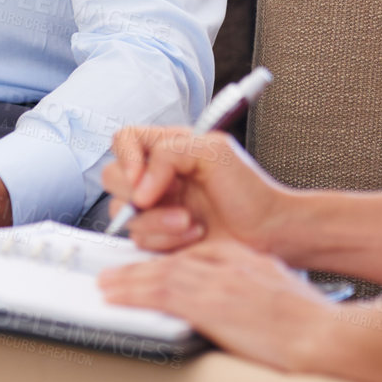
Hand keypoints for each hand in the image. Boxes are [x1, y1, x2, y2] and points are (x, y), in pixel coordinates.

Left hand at [100, 239, 331, 371]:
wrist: (321, 336)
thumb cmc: (310, 322)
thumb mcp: (278, 291)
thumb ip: (254, 288)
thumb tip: (241, 302)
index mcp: (244, 258)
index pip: (194, 253)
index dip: (166, 260)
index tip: (149, 267)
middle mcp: (227, 263)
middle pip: (172, 259)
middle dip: (141, 267)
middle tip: (116, 272)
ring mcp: (217, 282)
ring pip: (160, 273)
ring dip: (128, 279)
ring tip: (107, 284)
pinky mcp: (209, 303)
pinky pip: (160, 293)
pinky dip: (134, 292)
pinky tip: (117, 296)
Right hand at [103, 127, 289, 254]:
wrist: (267, 234)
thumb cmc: (250, 191)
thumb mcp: (213, 152)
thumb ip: (169, 154)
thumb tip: (139, 186)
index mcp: (168, 148)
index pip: (124, 140)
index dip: (126, 158)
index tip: (142, 177)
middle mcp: (157, 176)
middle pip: (113, 178)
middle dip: (141, 197)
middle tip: (175, 203)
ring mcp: (156, 208)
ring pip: (123, 214)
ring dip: (158, 222)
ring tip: (191, 222)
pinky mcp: (158, 238)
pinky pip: (139, 241)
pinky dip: (165, 241)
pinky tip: (193, 236)